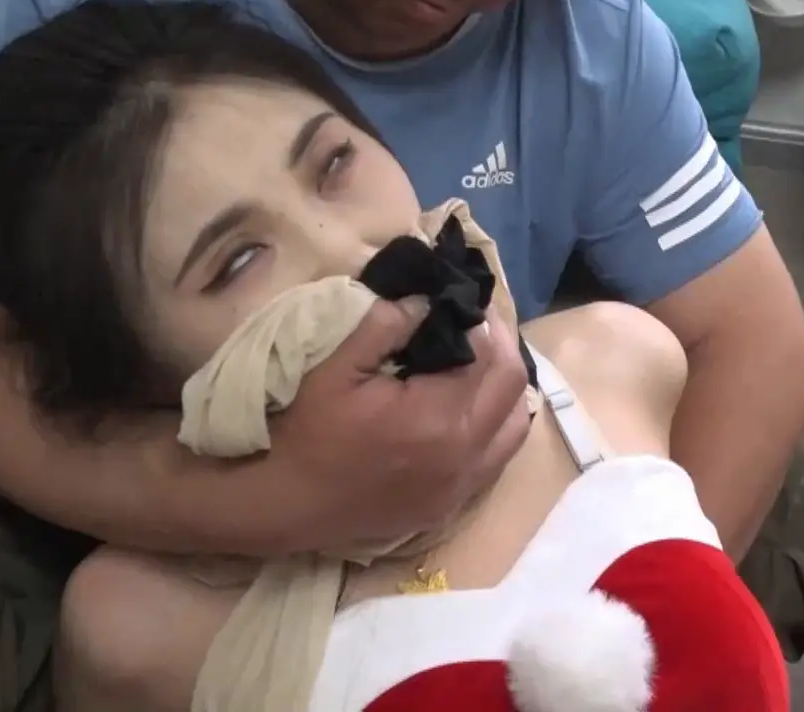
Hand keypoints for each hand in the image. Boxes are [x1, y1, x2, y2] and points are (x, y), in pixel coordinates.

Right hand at [267, 295, 533, 550]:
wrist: (288, 505)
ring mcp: (462, 485)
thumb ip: (383, 326)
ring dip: (504, 387)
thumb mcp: (335, 369)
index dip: (482, 321)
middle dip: (500, 346)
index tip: (465, 298)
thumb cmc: (308, 434)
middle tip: (476, 321)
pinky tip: (469, 407)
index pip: (488, 356)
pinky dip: (496, 425)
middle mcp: (464, 454)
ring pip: (515, 426)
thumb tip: (425, 301)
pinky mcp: (452, 504)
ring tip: (479, 361)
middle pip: (511, 387)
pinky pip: (497, 458)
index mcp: (437, 418)